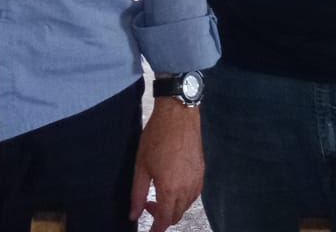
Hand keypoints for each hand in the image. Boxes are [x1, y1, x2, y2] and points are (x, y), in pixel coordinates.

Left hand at [130, 98, 201, 230]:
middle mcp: (186, 188)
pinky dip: (182, 197)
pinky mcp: (202, 172)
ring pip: (185, 206)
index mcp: (169, 189)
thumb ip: (137, 194)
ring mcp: (197, 180)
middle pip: (175, 216)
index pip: (164, 220)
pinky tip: (173, 186)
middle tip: (147, 204)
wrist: (179, 115)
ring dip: (172, 207)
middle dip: (161, 217)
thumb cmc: (158, 136)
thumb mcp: (141, 166)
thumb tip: (133, 214)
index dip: (155, 230)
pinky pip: (193, 194)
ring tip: (158, 193)